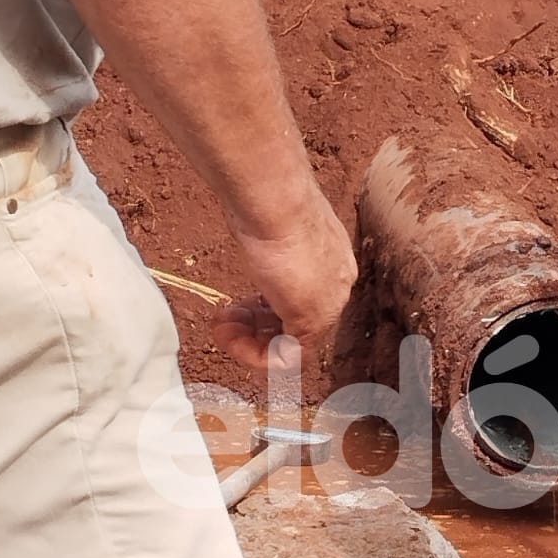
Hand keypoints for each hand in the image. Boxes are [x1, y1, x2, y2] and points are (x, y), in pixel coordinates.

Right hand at [214, 193, 357, 371]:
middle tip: (223, 320)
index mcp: (331, 262)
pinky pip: (286, 359)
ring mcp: (328, 304)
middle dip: (253, 329)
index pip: (299, 301)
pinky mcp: (313, 319)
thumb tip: (253, 239)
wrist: (274, 198)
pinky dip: (253, 356)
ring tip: (220, 327)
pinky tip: (229, 336)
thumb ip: (267, 248)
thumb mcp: (267, 227)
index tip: (235, 304)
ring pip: (290, 345)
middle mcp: (336, 285)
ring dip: (248, 344)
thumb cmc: (267, 201)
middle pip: (294, 324)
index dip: (262, 310)